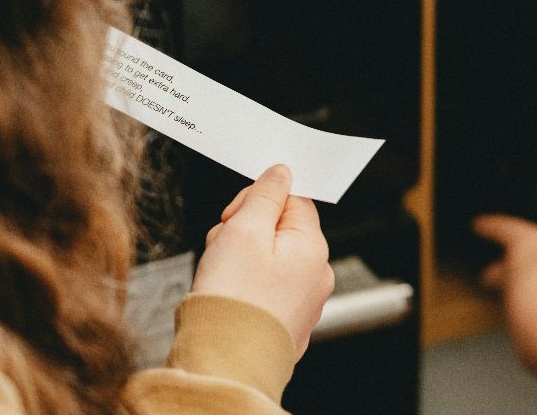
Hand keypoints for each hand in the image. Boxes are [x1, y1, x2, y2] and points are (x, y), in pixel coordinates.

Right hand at [192, 164, 333, 358]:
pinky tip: (228, 296)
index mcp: (312, 247)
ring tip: (221, 276)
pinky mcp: (283, 323)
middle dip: (244, 231)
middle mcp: (316, 275)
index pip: (293, 200)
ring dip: (239, 258)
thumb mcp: (245, 229)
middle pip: (278, 229)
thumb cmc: (233, 299)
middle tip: (223, 247)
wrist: (224, 363)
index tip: (233, 215)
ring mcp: (302, 302)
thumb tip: (281, 173)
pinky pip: (263, 289)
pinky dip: (243, 287)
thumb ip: (265, 195)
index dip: (258, 200)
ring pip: (267, 259)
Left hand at [472, 209, 536, 324]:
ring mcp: (516, 305)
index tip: (476, 223)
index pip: (503, 229)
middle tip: (485, 274)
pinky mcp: (526, 330)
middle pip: (499, 271)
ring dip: (517, 297)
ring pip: (512, 299)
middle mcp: (516, 276)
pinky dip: (536, 321)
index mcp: (526, 247)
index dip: (492, 225)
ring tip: (527, 301)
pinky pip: (529, 323)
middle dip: (494, 271)